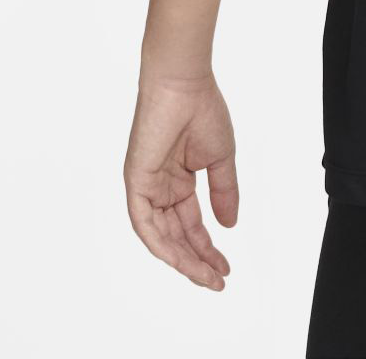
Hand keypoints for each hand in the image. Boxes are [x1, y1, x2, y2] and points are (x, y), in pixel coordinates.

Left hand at [124, 71, 238, 290]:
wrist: (184, 84)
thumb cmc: (202, 110)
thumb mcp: (220, 158)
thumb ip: (224, 191)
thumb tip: (229, 224)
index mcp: (178, 181)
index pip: (191, 225)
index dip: (208, 248)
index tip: (225, 267)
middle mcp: (160, 188)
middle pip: (177, 236)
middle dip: (197, 260)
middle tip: (218, 280)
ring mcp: (146, 187)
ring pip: (161, 236)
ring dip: (182, 259)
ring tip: (206, 275)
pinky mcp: (136, 182)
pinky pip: (144, 223)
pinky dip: (161, 243)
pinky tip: (179, 259)